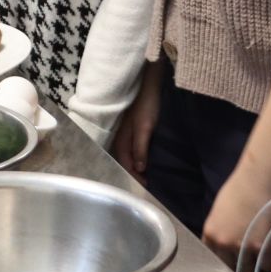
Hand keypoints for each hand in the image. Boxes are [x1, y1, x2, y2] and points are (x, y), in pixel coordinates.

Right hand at [113, 60, 164, 177]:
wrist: (149, 82)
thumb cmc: (147, 104)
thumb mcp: (145, 127)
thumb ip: (140, 147)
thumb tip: (139, 169)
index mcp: (121, 139)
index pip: (125, 164)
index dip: (134, 177)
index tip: (146, 189)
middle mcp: (121, 137)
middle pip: (124, 161)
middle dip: (132, 174)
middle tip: (146, 186)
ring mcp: (126, 132)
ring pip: (128, 155)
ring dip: (135, 166)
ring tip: (146, 177)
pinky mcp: (134, 128)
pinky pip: (133, 147)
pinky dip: (138, 157)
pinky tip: (145, 160)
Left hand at [203, 158, 270, 265]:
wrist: (259, 178)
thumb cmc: (240, 189)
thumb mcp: (220, 212)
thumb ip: (220, 231)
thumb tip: (226, 246)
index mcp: (210, 234)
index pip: (215, 258)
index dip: (227, 259)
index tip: (235, 258)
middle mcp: (223, 243)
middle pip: (233, 267)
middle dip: (242, 261)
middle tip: (252, 252)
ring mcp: (243, 248)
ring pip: (250, 269)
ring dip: (257, 261)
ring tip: (264, 248)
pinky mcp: (263, 248)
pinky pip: (268, 265)